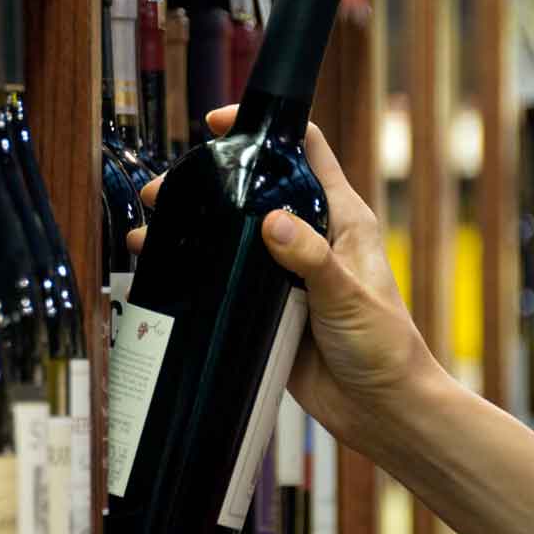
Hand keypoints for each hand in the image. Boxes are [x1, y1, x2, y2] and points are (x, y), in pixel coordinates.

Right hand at [128, 105, 444, 445]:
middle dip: (208, 182)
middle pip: (255, 191)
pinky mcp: (266, 308)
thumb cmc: (384, 348)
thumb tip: (273, 222)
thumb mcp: (348, 296)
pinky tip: (163, 269)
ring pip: (232, 235)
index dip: (267, 128)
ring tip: (149, 227)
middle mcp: (310, 239)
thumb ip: (312, 259)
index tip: (221, 124)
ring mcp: (284, 274)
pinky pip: (226, 279)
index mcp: (341, 220)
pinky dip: (195, 270)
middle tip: (165, 187)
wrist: (379, 410)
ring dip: (193, 227)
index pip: (304, 152)